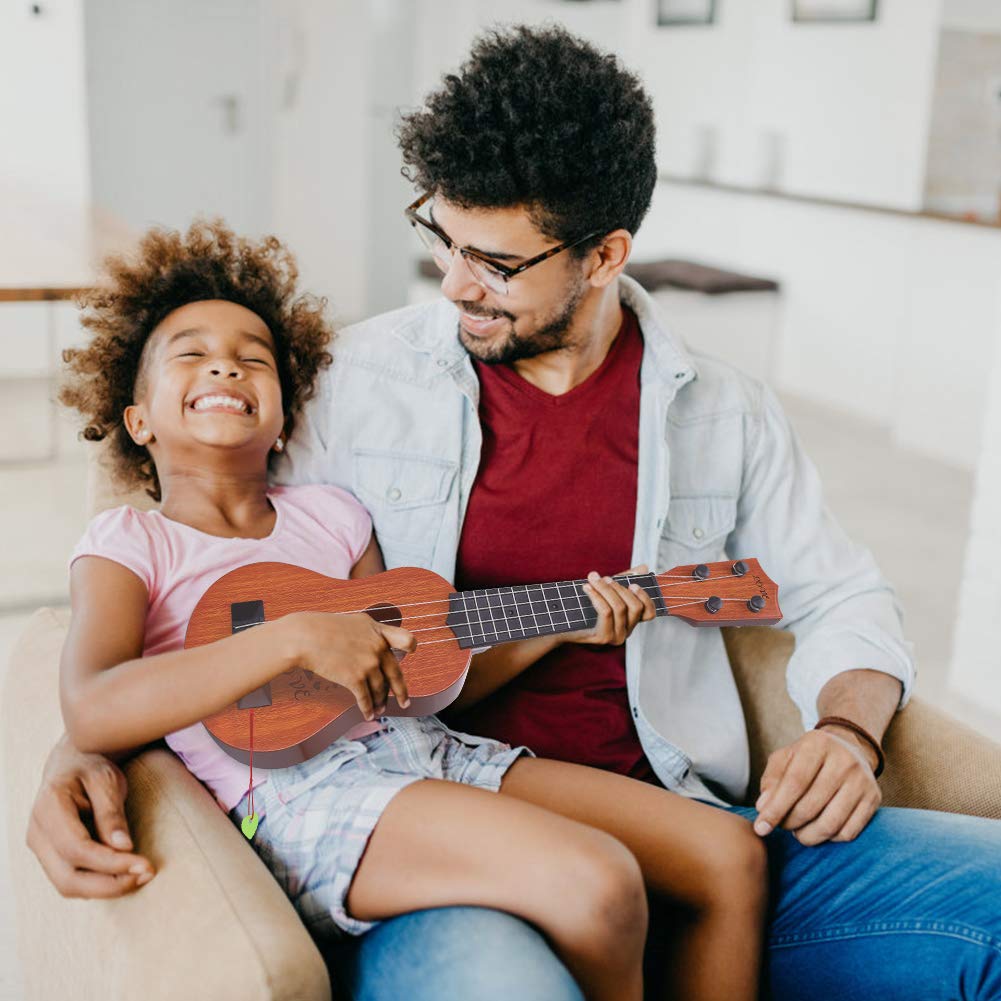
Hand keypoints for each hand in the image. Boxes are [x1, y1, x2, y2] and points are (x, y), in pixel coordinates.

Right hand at [25, 735, 154, 897]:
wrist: (73, 762)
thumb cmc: (91, 767)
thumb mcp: (106, 779)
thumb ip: (111, 813)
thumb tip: (124, 848)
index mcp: (48, 808)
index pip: (76, 849)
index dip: (110, 863)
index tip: (144, 865)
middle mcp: (37, 833)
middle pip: (68, 878)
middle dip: (109, 884)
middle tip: (146, 875)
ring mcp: (40, 848)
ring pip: (68, 885)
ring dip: (106, 888)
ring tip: (141, 876)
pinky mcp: (51, 857)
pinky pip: (72, 880)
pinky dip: (99, 883)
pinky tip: (127, 874)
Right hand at [288, 611, 416, 719]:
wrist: (305, 637)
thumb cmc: (323, 628)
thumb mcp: (354, 623)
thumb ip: (370, 633)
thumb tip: (378, 644)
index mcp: (378, 631)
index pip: (405, 639)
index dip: (409, 647)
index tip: (410, 653)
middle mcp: (378, 647)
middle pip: (396, 674)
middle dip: (401, 692)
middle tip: (404, 703)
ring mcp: (368, 663)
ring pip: (380, 689)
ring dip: (380, 703)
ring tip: (380, 710)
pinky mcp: (355, 678)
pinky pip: (366, 698)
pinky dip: (367, 709)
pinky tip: (368, 714)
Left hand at [565, 564, 657, 645]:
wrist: (561, 624)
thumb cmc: (584, 606)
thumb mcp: (607, 590)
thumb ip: (625, 579)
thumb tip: (644, 567)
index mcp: (629, 623)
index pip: (649, 613)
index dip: (645, 597)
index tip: (632, 583)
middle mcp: (626, 633)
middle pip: (635, 607)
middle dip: (620, 588)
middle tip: (604, 577)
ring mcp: (615, 637)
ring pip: (619, 607)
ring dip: (605, 589)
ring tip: (593, 579)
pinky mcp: (602, 637)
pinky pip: (606, 612)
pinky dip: (597, 596)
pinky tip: (587, 587)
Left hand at [753, 725, 881, 845]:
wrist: (850, 748)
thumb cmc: (808, 757)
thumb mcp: (785, 757)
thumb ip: (771, 780)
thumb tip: (763, 807)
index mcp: (817, 744)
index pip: (794, 783)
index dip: (776, 809)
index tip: (761, 828)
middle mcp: (843, 760)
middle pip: (810, 806)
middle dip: (789, 823)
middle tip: (781, 826)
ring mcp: (862, 780)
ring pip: (831, 824)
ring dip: (808, 835)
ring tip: (797, 831)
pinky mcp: (874, 799)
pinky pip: (849, 832)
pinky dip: (829, 838)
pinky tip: (819, 830)